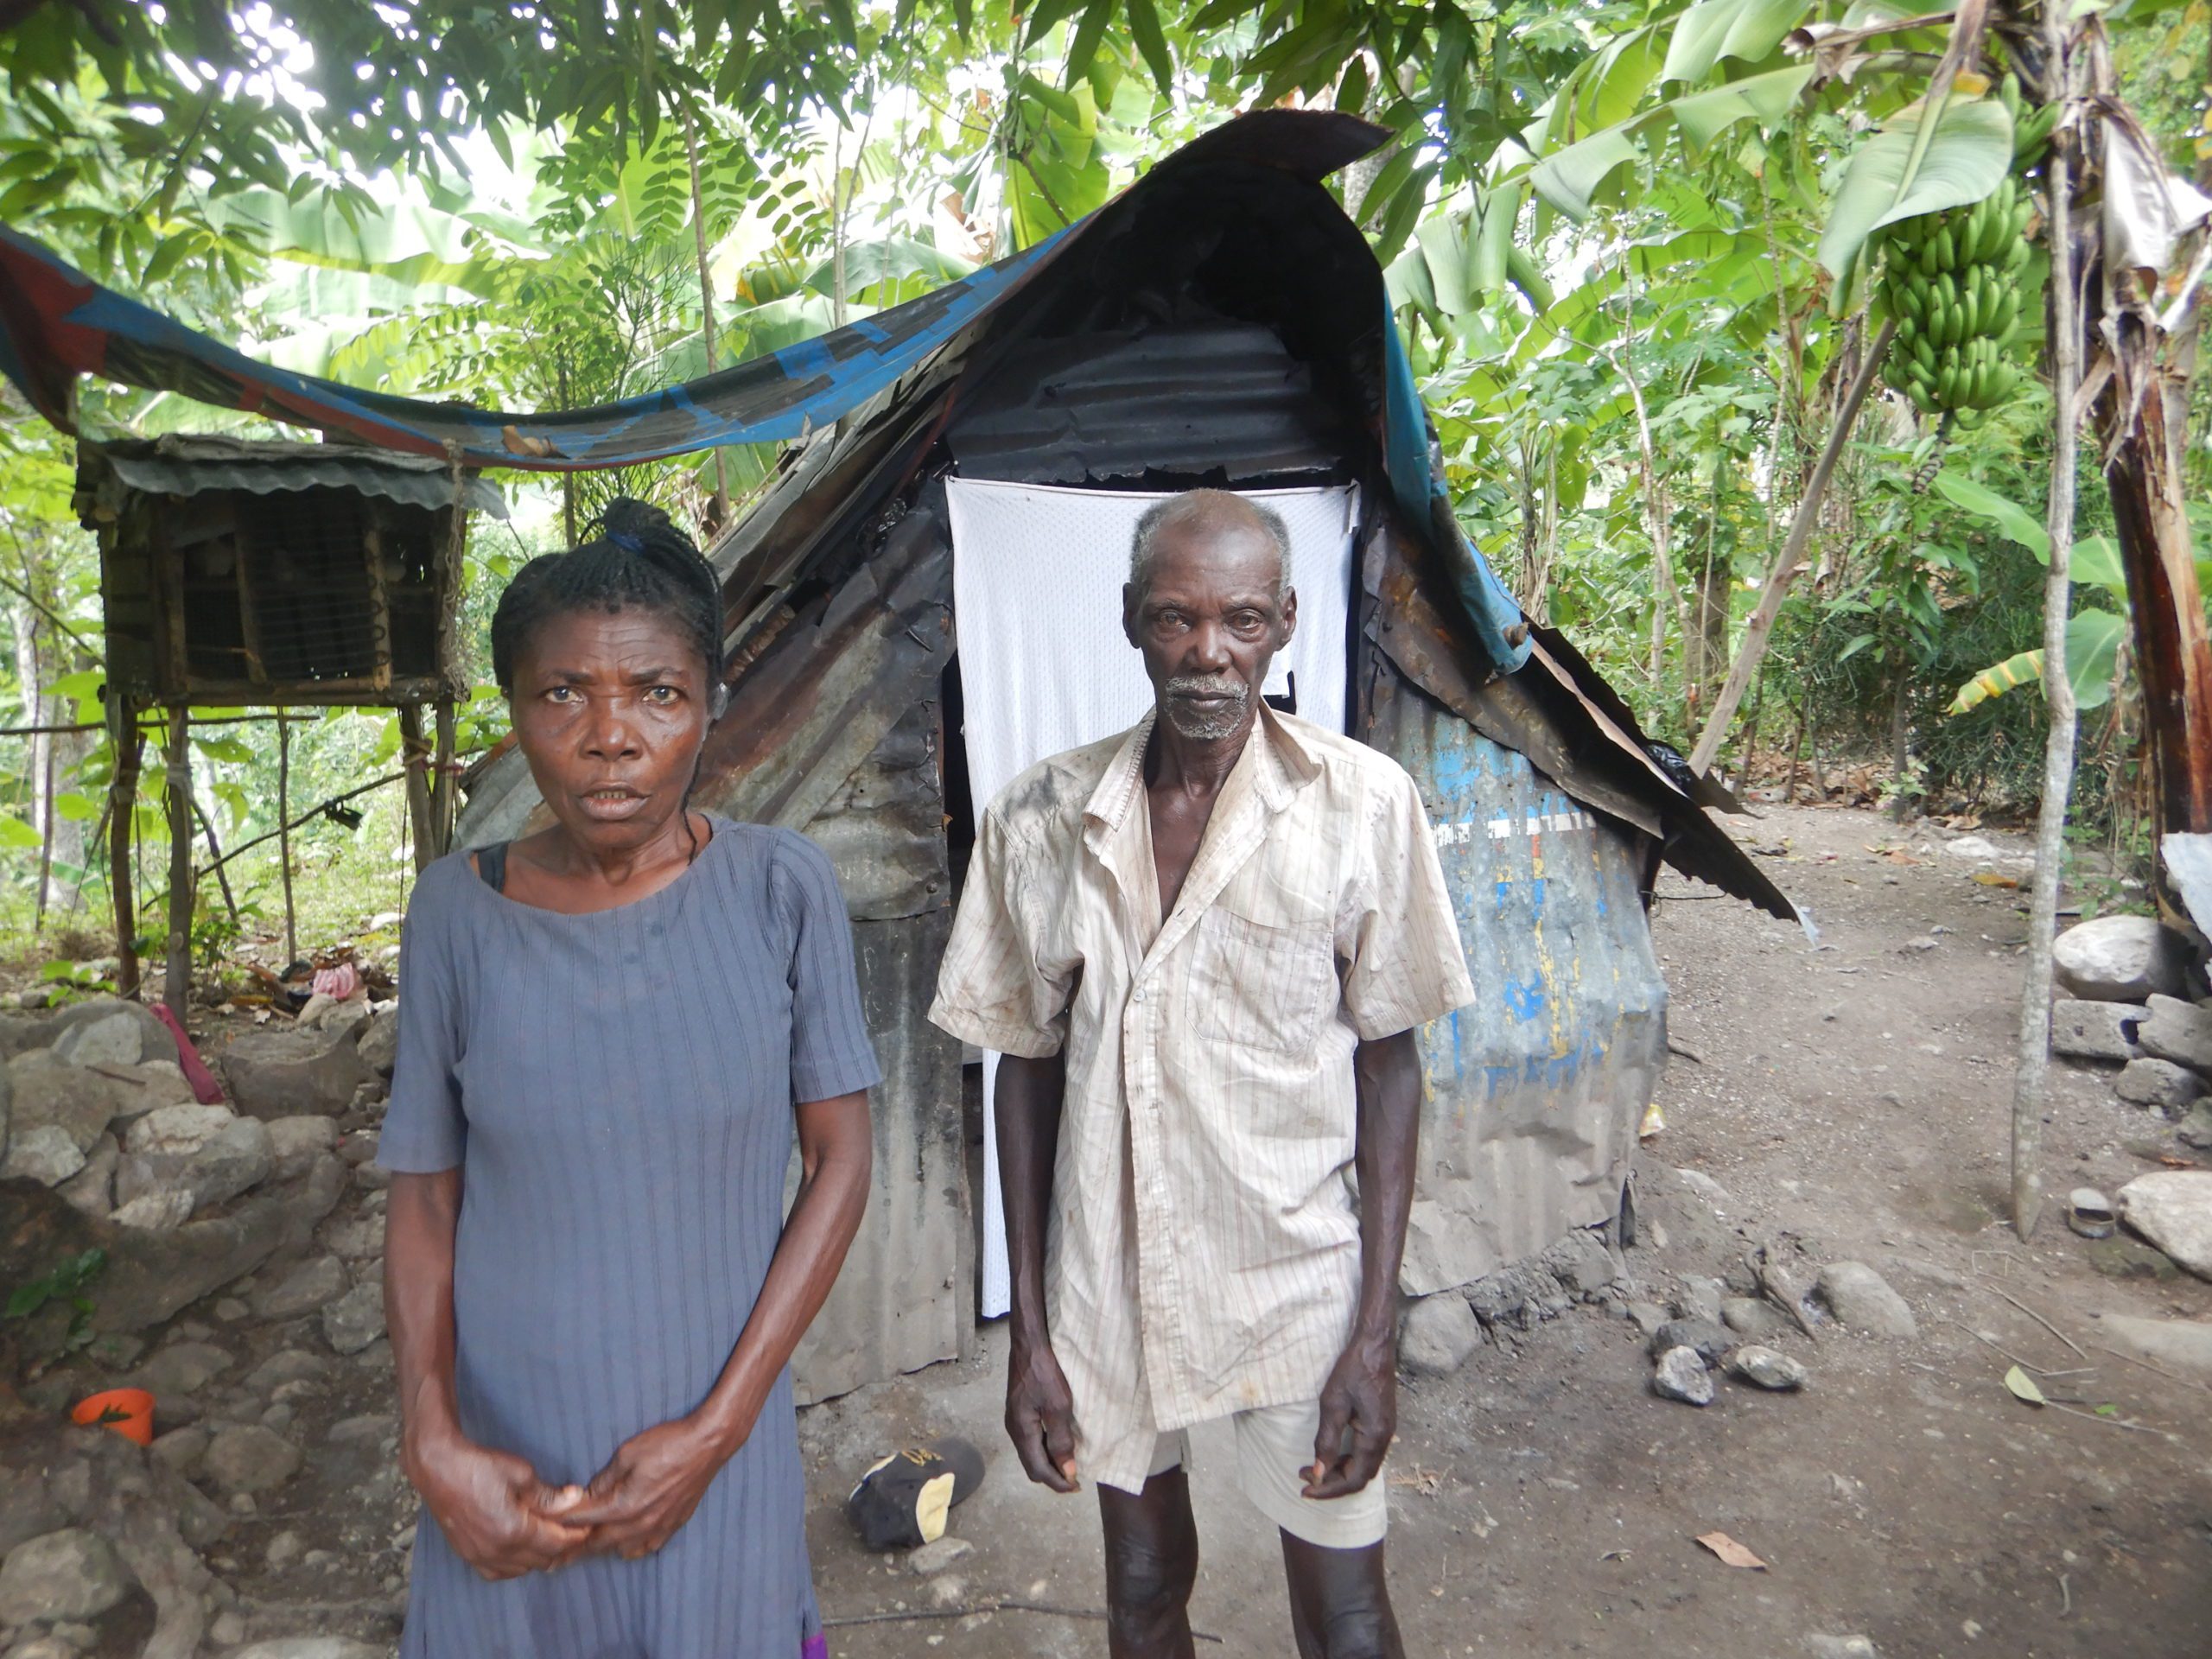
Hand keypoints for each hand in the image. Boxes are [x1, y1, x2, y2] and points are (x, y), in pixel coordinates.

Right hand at [404, 1428, 590, 1580]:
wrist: (438, 1469)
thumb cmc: (480, 1467)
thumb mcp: (522, 1475)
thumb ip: (550, 1495)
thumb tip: (576, 1499)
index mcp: (514, 1531)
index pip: (556, 1543)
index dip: (575, 1536)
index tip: (587, 1527)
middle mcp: (497, 1551)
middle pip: (541, 1560)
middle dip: (560, 1547)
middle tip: (571, 1531)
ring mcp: (480, 1556)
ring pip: (521, 1570)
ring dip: (538, 1557)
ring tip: (548, 1538)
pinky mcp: (467, 1555)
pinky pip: (497, 1573)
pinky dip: (513, 1566)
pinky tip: (520, 1551)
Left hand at [561, 1416, 737, 1559]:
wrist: (708, 1444)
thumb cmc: (668, 1443)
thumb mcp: (628, 1453)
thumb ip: (604, 1479)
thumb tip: (586, 1495)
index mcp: (625, 1505)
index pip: (584, 1521)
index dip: (562, 1525)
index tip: (546, 1531)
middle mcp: (640, 1523)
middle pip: (599, 1544)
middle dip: (576, 1548)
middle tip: (556, 1556)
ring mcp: (658, 1527)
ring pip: (622, 1550)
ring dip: (604, 1548)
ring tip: (589, 1545)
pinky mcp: (673, 1525)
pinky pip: (646, 1547)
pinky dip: (632, 1547)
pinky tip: (626, 1542)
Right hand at [1005, 1334, 1079, 1492]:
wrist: (1028, 1345)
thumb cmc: (1045, 1373)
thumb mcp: (1058, 1407)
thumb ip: (1061, 1440)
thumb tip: (1066, 1471)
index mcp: (1022, 1432)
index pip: (1039, 1470)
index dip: (1058, 1482)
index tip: (1077, 1486)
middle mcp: (1013, 1430)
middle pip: (1031, 1466)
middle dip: (1052, 1476)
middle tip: (1074, 1478)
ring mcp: (1013, 1420)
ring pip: (1030, 1454)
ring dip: (1048, 1463)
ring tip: (1068, 1464)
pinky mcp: (1018, 1411)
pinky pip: (1029, 1441)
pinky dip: (1043, 1449)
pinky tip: (1056, 1444)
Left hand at [1303, 1334, 1395, 1499]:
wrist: (1374, 1345)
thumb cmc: (1352, 1370)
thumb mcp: (1333, 1405)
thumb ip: (1326, 1441)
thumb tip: (1319, 1473)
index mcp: (1374, 1437)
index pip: (1353, 1480)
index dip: (1328, 1490)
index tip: (1305, 1491)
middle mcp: (1385, 1439)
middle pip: (1360, 1477)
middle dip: (1331, 1483)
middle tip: (1304, 1479)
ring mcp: (1386, 1432)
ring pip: (1364, 1466)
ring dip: (1339, 1471)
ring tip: (1313, 1468)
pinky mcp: (1382, 1424)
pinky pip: (1366, 1453)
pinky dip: (1348, 1459)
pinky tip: (1331, 1454)